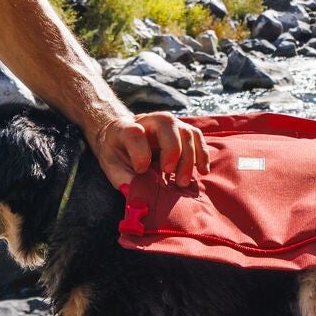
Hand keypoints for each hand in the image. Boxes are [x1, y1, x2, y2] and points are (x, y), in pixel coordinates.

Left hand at [90, 111, 210, 189]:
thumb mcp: (113, 167)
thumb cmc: (118, 155)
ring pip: (186, 131)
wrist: (123, 140)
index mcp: (124, 128)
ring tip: (182, 182)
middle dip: (172, 150)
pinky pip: (197, 137)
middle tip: (169, 173)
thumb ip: (124, 179)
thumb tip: (141, 195)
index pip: (133, 132)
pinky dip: (202, 154)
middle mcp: (148, 121)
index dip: (139, 153)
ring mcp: (168, 124)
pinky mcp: (181, 131)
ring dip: (188, 158)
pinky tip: (202, 171)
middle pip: (167, 124)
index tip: (140, 171)